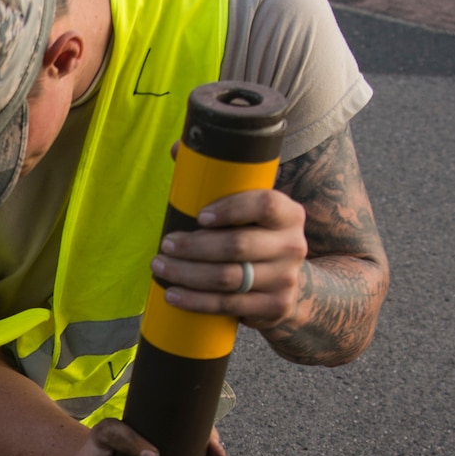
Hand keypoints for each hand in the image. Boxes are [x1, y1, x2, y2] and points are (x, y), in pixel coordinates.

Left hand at [151, 187, 307, 330]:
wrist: (286, 283)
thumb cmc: (254, 237)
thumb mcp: (248, 210)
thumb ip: (218, 179)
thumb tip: (177, 148)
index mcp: (289, 213)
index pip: (265, 204)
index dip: (231, 209)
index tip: (199, 216)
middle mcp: (293, 245)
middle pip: (238, 245)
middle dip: (194, 247)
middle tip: (166, 245)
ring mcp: (286, 279)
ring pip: (229, 278)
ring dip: (188, 274)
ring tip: (160, 267)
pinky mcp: (275, 307)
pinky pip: (229, 306)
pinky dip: (196, 301)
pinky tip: (173, 294)